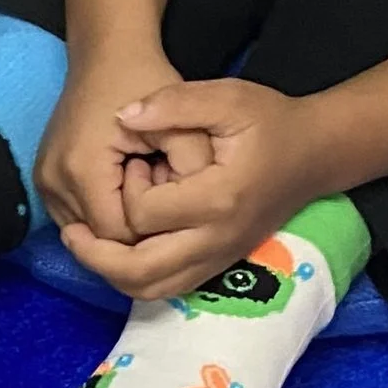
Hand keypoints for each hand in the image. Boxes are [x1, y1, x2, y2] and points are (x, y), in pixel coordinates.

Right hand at [36, 44, 184, 260]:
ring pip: (87, 233)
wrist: (106, 52)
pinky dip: (101, 212)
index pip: (119, 234)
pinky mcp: (42, 184)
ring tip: (141, 186)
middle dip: (136, 224)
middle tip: (161, 190)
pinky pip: (75, 219)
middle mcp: (53, 185)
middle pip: (100, 237)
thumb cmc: (145, 80)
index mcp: (82, 171)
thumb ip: (193, 168)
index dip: (152, 225)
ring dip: (117, 220)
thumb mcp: (181, 123)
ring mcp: (43, 186)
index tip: (171, 193)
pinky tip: (121, 188)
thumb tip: (192, 214)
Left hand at [98, 77, 332, 299]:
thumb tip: (122, 116)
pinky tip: (118, 251)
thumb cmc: (272, 122)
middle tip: (72, 232)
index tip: (133, 165)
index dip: (126, 191)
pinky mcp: (217, 266)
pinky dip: (134, 278)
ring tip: (88, 245)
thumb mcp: (230, 97)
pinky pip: (166, 290)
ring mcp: (217, 259)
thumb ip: (175, 102)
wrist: (315, 155)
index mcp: (217, 198)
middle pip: (139, 271)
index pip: (144, 215)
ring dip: (111, 273)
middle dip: (96, 255)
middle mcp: (215, 239)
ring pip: (149, 290)